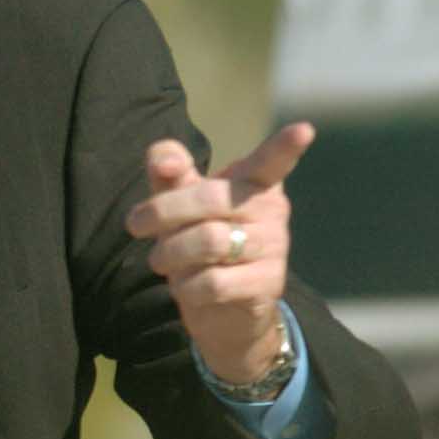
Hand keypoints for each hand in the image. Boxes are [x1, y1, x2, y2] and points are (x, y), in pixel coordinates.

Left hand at [123, 122, 313, 383]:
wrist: (223, 308)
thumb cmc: (196, 241)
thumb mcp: (177, 202)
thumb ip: (169, 172)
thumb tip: (165, 160)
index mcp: (253, 183)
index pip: (271, 161)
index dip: (284, 147)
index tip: (303, 129)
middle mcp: (271, 210)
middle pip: (209, 197)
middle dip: (161, 211)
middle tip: (134, 226)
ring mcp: (274, 247)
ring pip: (208, 241)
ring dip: (169, 253)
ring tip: (163, 261)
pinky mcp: (267, 284)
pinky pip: (213, 282)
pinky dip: (186, 286)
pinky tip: (188, 287)